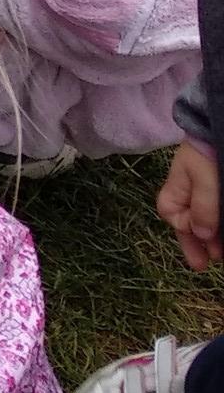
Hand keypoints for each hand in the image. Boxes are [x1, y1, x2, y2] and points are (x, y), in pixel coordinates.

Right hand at [156, 140, 221, 271]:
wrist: (217, 129)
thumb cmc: (207, 153)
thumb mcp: (204, 179)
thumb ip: (203, 207)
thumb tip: (202, 235)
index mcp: (174, 192)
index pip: (173, 216)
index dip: (187, 229)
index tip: (202, 236)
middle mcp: (186, 196)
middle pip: (189, 225)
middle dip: (200, 245)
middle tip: (210, 263)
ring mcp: (202, 196)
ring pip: (204, 222)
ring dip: (212, 239)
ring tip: (221, 254)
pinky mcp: (215, 194)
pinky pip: (214, 214)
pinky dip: (217, 226)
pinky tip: (222, 235)